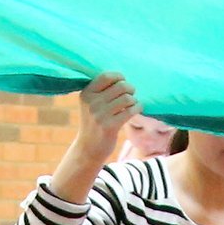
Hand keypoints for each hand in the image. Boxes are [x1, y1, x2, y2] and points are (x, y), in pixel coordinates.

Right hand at [58, 73, 138, 192]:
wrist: (88, 148)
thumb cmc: (94, 122)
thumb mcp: (90, 104)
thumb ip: (101, 90)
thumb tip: (123, 78)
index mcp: (86, 94)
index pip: (106, 76)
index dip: (119, 77)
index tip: (123, 83)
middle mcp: (91, 103)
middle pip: (120, 86)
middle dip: (130, 89)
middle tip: (131, 95)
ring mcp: (100, 115)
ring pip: (127, 98)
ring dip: (134, 100)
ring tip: (132, 105)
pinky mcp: (109, 126)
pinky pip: (130, 111)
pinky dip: (137, 108)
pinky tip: (136, 110)